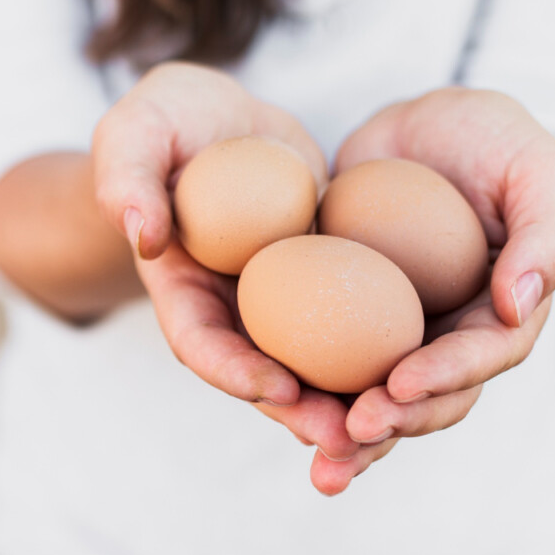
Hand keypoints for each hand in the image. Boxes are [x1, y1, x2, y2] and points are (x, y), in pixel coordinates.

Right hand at [92, 63, 363, 464]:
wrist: (218, 119)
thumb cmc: (166, 120)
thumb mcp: (134, 131)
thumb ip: (127, 177)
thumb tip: (145, 235)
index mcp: (179, 287)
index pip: (198, 342)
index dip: (233, 371)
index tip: (278, 385)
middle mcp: (229, 308)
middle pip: (261, 374)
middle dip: (302, 412)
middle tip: (348, 436)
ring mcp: (279, 302)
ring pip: (313, 365)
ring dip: (349, 401)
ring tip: (395, 422)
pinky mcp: (322, 284)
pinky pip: (352, 324)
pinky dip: (381, 351)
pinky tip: (427, 366)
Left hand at [312, 87, 554, 493]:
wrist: (424, 129)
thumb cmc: (494, 141)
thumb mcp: (537, 169)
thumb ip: (548, 233)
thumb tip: (519, 306)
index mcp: (499, 316)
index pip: (477, 358)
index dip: (444, 377)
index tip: (400, 385)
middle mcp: (444, 338)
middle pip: (423, 401)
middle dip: (388, 424)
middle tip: (347, 435)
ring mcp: (390, 335)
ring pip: (371, 400)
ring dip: (345, 438)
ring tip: (319, 463)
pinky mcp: (341, 321)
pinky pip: (320, 363)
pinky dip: (302, 392)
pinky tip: (275, 410)